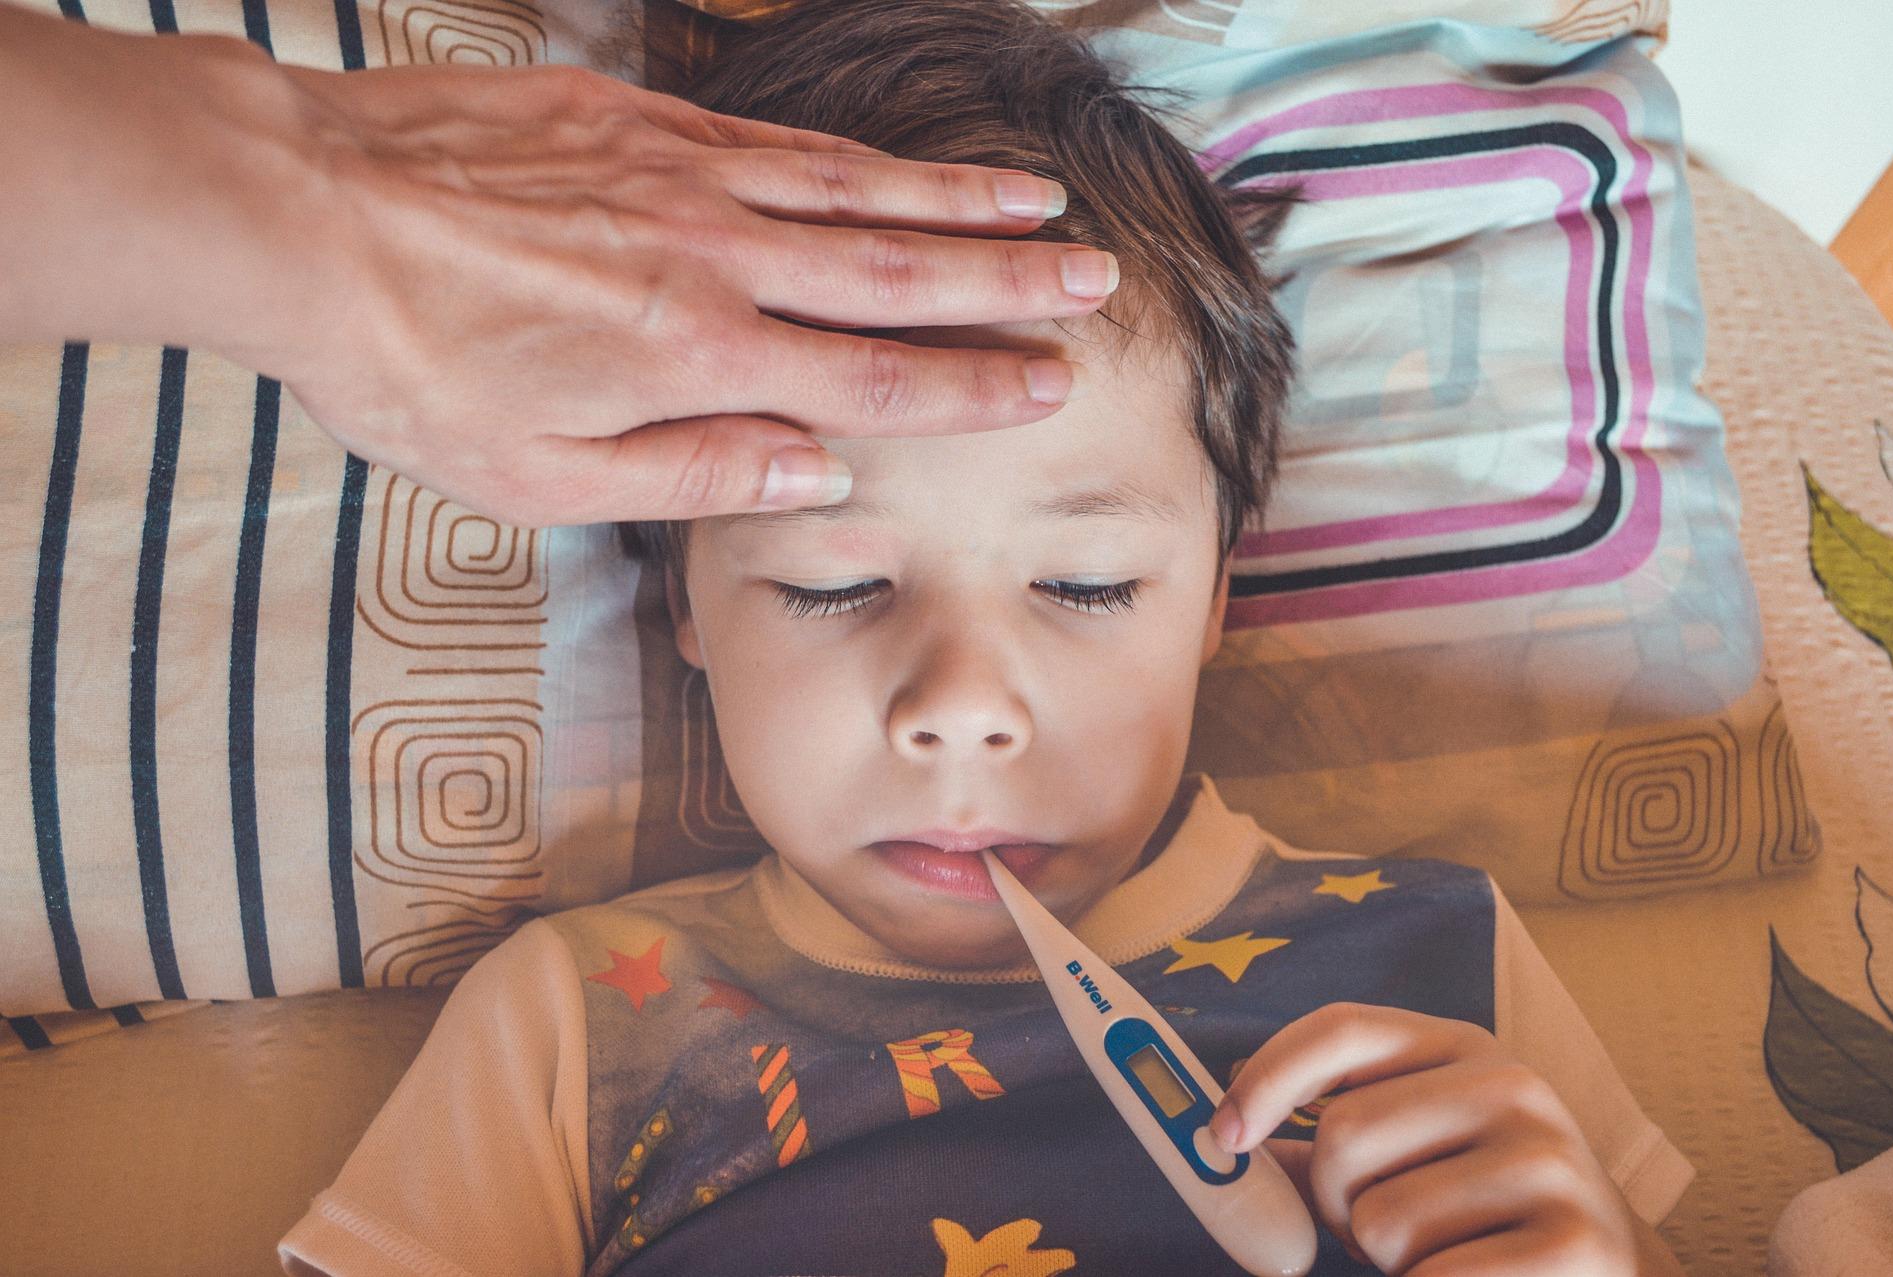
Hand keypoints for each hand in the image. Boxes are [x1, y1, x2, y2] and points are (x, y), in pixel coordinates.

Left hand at [267, 57, 1123, 525]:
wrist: (304, 213)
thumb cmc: (411, 366)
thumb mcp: (540, 477)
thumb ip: (690, 477)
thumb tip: (813, 481)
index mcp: (698, 359)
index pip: (874, 378)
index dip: (974, 386)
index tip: (1050, 384)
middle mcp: (714, 259)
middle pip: (896, 272)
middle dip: (1009, 283)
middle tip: (1096, 284)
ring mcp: (683, 177)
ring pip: (855, 192)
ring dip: (959, 204)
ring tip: (1042, 207)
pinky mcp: (641, 122)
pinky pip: (779, 141)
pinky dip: (860, 157)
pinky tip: (902, 164)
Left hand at [1209, 1003, 1684, 1276]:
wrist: (1609, 1267)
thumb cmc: (1480, 1207)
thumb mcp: (1415, 1146)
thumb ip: (1328, 1135)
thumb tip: (1225, 1134)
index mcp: (1465, 1046)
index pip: (1341, 1029)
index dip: (1266, 1075)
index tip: (1223, 1134)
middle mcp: (1514, 1086)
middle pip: (1342, 1136)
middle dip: (1333, 1203)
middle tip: (1376, 1229)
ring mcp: (1549, 1162)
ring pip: (1380, 1221)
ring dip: (1385, 1260)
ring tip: (1438, 1254)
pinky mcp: (1573, 1243)